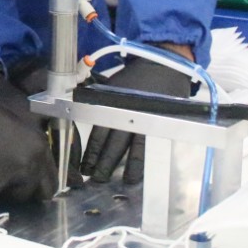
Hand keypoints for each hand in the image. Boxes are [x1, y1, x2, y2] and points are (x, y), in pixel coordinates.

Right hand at [0, 71, 57, 209]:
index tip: (29, 181)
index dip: (39, 184)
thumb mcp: (22, 120)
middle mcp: (24, 173)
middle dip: (19, 190)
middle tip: (5, 176)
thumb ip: (36, 145)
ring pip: (5, 200)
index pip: (50, 186)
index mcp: (38, 153)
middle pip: (28, 196)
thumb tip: (41, 163)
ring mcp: (2, 186)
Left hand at [79, 56, 191, 183]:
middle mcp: (126, 114)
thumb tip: (86, 119)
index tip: (85, 167)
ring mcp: (144, 120)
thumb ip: (99, 103)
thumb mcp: (111, 86)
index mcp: (111, 104)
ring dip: (125, 168)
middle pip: (113, 146)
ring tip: (120, 181)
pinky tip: (138, 173)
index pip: (98, 134)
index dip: (91, 154)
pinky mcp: (159, 123)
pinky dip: (142, 161)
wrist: (162, 66)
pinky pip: (149, 147)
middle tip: (98, 179)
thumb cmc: (135, 77)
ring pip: (132, 150)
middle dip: (104, 166)